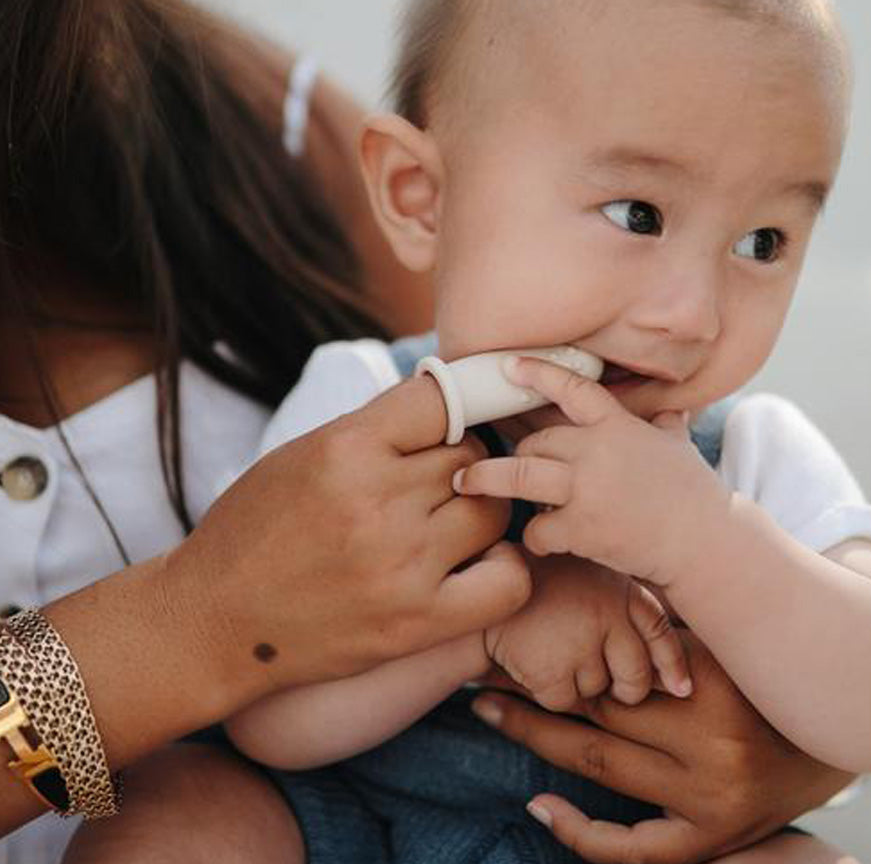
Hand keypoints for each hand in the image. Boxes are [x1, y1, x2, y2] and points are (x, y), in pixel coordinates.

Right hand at [169, 374, 530, 695]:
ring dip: (478, 511)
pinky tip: (474, 563)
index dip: (450, 407)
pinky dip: (502, 568)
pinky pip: (507, 582)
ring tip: (447, 522)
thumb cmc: (256, 528)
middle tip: (432, 483)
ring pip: (491, 510)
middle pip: (469, 456)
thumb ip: (377, 429)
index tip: (445, 423)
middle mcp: (377, 504)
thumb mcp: (303, 453)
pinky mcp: (416, 623)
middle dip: (459, 461)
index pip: (442, 398)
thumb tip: (452, 401)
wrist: (212, 620)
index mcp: (343, 450)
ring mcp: (401, 566)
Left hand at [455, 356, 729, 586]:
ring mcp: (587, 488)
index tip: (507, 364)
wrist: (709, 544)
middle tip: (501, 462)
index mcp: (618, 426)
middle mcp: (598, 450)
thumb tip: (673, 410)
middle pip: (535, 441)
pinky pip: (539, 528)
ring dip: (487, 479)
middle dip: (520, 452)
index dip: (538, 373)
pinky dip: (537, 537)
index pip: (572, 389)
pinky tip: (544, 541)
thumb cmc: (695, 495)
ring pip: (518, 475)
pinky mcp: (582, 528)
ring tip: (464, 483)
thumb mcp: (679, 446)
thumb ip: (665, 425)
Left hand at [472, 632, 854, 863]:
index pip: (617, 663)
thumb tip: (592, 578)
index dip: (559, 647)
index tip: (512, 627)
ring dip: (538, 736)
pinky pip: (635, 849)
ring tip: (489, 710)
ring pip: (602, 767)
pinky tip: (538, 804)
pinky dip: (582, 832)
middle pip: (601, 711)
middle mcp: (713, 744)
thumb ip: (665, 618)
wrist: (833, 739)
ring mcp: (711, 803)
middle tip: (484, 667)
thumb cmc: (763, 672)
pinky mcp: (711, 842)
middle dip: (536, 688)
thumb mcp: (723, 634)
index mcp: (716, 682)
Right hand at [485, 554, 690, 709]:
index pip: (662, 635)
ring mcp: (580, 644)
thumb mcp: (591, 576)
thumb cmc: (540, 578)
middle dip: (622, 687)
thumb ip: (626, 611)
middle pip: (635, 680)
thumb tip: (672, 674)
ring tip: (551, 642)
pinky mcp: (551, 670)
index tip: (680, 690)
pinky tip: (532, 655)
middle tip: (594, 667)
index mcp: (621, 589)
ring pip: (596, 692)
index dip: (672, 666)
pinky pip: (563, 701)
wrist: (480, 574)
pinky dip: (546, 688)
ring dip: (576, 680)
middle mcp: (609, 615)